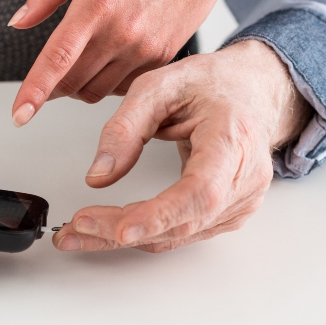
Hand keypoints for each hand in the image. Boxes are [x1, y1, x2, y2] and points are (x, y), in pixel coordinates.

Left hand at [8, 0, 256, 126]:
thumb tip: (18, 21)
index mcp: (96, 3)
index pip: (57, 59)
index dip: (34, 91)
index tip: (19, 115)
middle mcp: (121, 31)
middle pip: (73, 84)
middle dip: (55, 86)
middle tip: (53, 72)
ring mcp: (145, 48)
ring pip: (97, 91)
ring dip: (81, 85)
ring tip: (85, 58)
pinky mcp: (164, 57)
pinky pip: (125, 86)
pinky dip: (110, 81)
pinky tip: (113, 56)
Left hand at [51, 40, 310, 253]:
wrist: (251, 91)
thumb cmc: (212, 84)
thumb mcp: (159, 86)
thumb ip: (124, 129)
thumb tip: (98, 177)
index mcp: (232, 140)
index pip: (200, 192)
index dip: (159, 216)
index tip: (120, 230)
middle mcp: (244, 179)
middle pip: (182, 222)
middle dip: (121, 231)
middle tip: (73, 229)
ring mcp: (241, 202)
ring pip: (177, 236)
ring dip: (124, 239)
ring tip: (78, 233)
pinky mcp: (229, 215)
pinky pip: (182, 234)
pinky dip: (144, 234)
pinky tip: (111, 229)